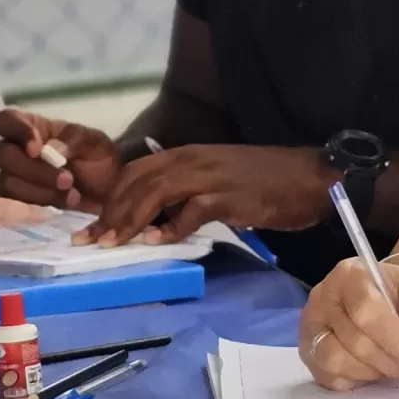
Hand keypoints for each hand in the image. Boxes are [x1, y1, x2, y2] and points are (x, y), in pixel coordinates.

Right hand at [0, 107, 120, 209]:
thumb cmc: (97, 157)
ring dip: (39, 191)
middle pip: (3, 154)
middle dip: (34, 170)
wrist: (109, 190)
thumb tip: (51, 149)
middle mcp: (16, 149)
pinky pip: (14, 204)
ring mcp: (14, 176)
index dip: (16, 132)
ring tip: (72, 195)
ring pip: (7, 182)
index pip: (6, 120)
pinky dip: (39, 206)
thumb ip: (73, 140)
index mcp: (31, 127)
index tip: (37, 150)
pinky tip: (64, 204)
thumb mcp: (93, 141)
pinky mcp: (18, 201)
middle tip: (67, 180)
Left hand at [86, 144, 333, 244]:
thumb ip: (186, 193)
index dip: (109, 198)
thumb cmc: (264, 180)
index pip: (134, 172)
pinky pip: (189, 212)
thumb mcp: (216, 178)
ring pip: (154, 193)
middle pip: (136, 182)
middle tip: (89, 240)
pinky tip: (157, 242)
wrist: (308, 176)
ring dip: (128, 220)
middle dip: (109, 212)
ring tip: (112, 243)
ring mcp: (208, 176)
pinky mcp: (227, 197)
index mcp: (186, 155)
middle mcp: (191, 160)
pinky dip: (169, 228)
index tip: (93, 224)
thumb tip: (157, 220)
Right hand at [298, 256, 398, 389]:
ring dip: (373, 372)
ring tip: (393, 365)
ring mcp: (311, 327)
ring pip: (336, 362)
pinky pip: (329, 378)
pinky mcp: (309, 353)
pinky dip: (356, 381)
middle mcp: (322, 298)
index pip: (365, 311)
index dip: (393, 340)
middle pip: (354, 341)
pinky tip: (374, 369)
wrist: (395, 299)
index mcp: (350, 275)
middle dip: (390, 361)